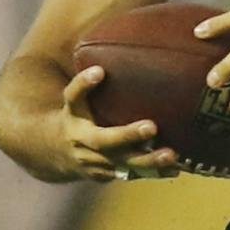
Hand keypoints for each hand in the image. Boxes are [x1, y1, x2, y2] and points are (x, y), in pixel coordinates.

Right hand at [52, 65, 178, 182]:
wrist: (54, 152)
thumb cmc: (77, 116)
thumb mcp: (77, 99)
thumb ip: (90, 82)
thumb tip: (114, 55)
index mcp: (72, 115)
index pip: (73, 97)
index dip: (84, 84)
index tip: (99, 71)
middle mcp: (81, 140)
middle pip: (102, 140)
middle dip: (127, 134)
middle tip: (151, 126)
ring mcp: (93, 162)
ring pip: (120, 163)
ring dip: (147, 161)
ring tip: (172, 155)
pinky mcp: (106, 175)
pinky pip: (131, 174)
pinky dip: (153, 173)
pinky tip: (175, 169)